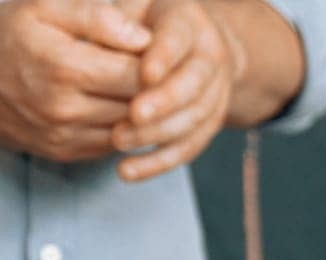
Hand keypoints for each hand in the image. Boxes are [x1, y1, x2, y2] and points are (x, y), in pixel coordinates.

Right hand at [0, 0, 148, 161]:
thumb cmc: (14, 34)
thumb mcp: (45, 8)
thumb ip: (96, 17)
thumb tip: (144, 39)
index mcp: (64, 66)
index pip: (140, 74)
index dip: (159, 64)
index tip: (162, 54)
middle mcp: (64, 107)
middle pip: (140, 106)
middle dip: (158, 92)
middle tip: (165, 75)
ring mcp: (64, 134)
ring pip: (132, 130)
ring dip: (146, 115)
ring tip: (148, 91)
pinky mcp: (64, 152)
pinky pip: (113, 145)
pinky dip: (126, 129)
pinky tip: (125, 108)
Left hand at [113, 0, 242, 180]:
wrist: (193, 44)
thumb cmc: (145, 22)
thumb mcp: (132, 8)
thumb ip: (115, 23)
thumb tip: (105, 45)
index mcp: (188, 22)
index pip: (178, 40)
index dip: (163, 58)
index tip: (143, 76)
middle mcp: (210, 57)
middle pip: (194, 85)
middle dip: (165, 102)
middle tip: (132, 116)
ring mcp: (215, 93)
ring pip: (194, 119)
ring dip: (157, 134)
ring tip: (118, 141)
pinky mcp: (209, 123)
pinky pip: (189, 147)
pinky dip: (159, 162)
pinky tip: (128, 170)